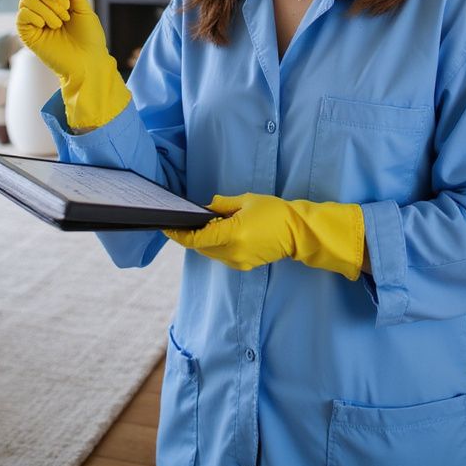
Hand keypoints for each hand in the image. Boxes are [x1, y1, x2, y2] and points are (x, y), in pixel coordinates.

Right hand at [17, 0, 106, 82]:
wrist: (86, 62)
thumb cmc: (89, 39)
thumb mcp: (85, 12)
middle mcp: (44, 5)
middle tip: (62, 0)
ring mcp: (34, 18)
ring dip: (46, 8)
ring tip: (60, 22)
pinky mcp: (26, 32)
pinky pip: (22, 14)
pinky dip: (35, 16)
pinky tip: (47, 27)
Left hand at [164, 193, 363, 279]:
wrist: (297, 232)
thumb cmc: (274, 212)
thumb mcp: (247, 200)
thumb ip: (223, 205)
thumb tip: (207, 208)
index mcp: (233, 234)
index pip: (197, 239)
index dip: (179, 235)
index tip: (167, 228)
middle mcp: (233, 251)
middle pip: (201, 247)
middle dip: (192, 235)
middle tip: (190, 221)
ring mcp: (239, 261)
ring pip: (210, 253)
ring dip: (205, 241)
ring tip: (209, 225)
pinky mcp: (244, 265)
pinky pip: (222, 256)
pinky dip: (217, 246)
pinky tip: (223, 234)